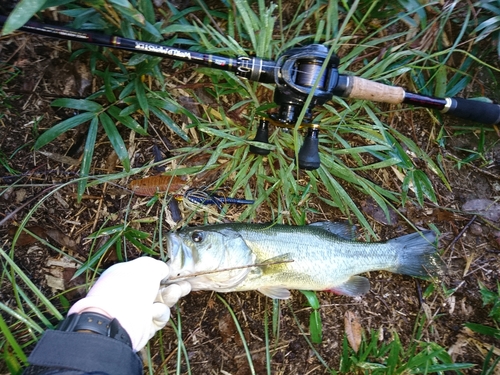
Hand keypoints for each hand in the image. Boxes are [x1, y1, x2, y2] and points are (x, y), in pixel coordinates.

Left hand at [69, 257, 190, 350]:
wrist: (118, 320)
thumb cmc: (130, 288)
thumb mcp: (147, 267)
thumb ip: (159, 266)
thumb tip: (164, 270)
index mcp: (124, 275)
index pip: (145, 272)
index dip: (161, 271)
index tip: (174, 272)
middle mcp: (130, 292)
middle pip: (156, 287)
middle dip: (172, 285)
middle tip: (186, 284)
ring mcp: (137, 310)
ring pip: (161, 301)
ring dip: (170, 295)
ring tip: (177, 291)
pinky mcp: (144, 326)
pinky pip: (159, 316)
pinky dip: (159, 312)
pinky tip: (153, 311)